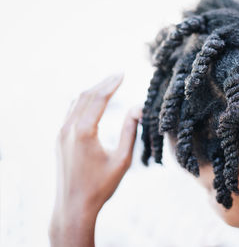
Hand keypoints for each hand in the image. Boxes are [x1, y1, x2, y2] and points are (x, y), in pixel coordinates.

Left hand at [50, 74, 140, 246]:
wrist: (74, 206)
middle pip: (86, 96)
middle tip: (118, 75)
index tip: (123, 73)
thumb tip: (138, 109)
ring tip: (108, 85)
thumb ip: (130, 132)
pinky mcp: (59, 139)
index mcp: (84, 132)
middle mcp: (69, 129)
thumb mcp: (122, 160)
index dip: (112, 84)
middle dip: (103, 83)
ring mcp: (61, 134)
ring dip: (92, 91)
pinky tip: (92, 102)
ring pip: (75, 102)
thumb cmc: (101, 186)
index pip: (99, 98)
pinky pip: (70, 112)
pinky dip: (82, 102)